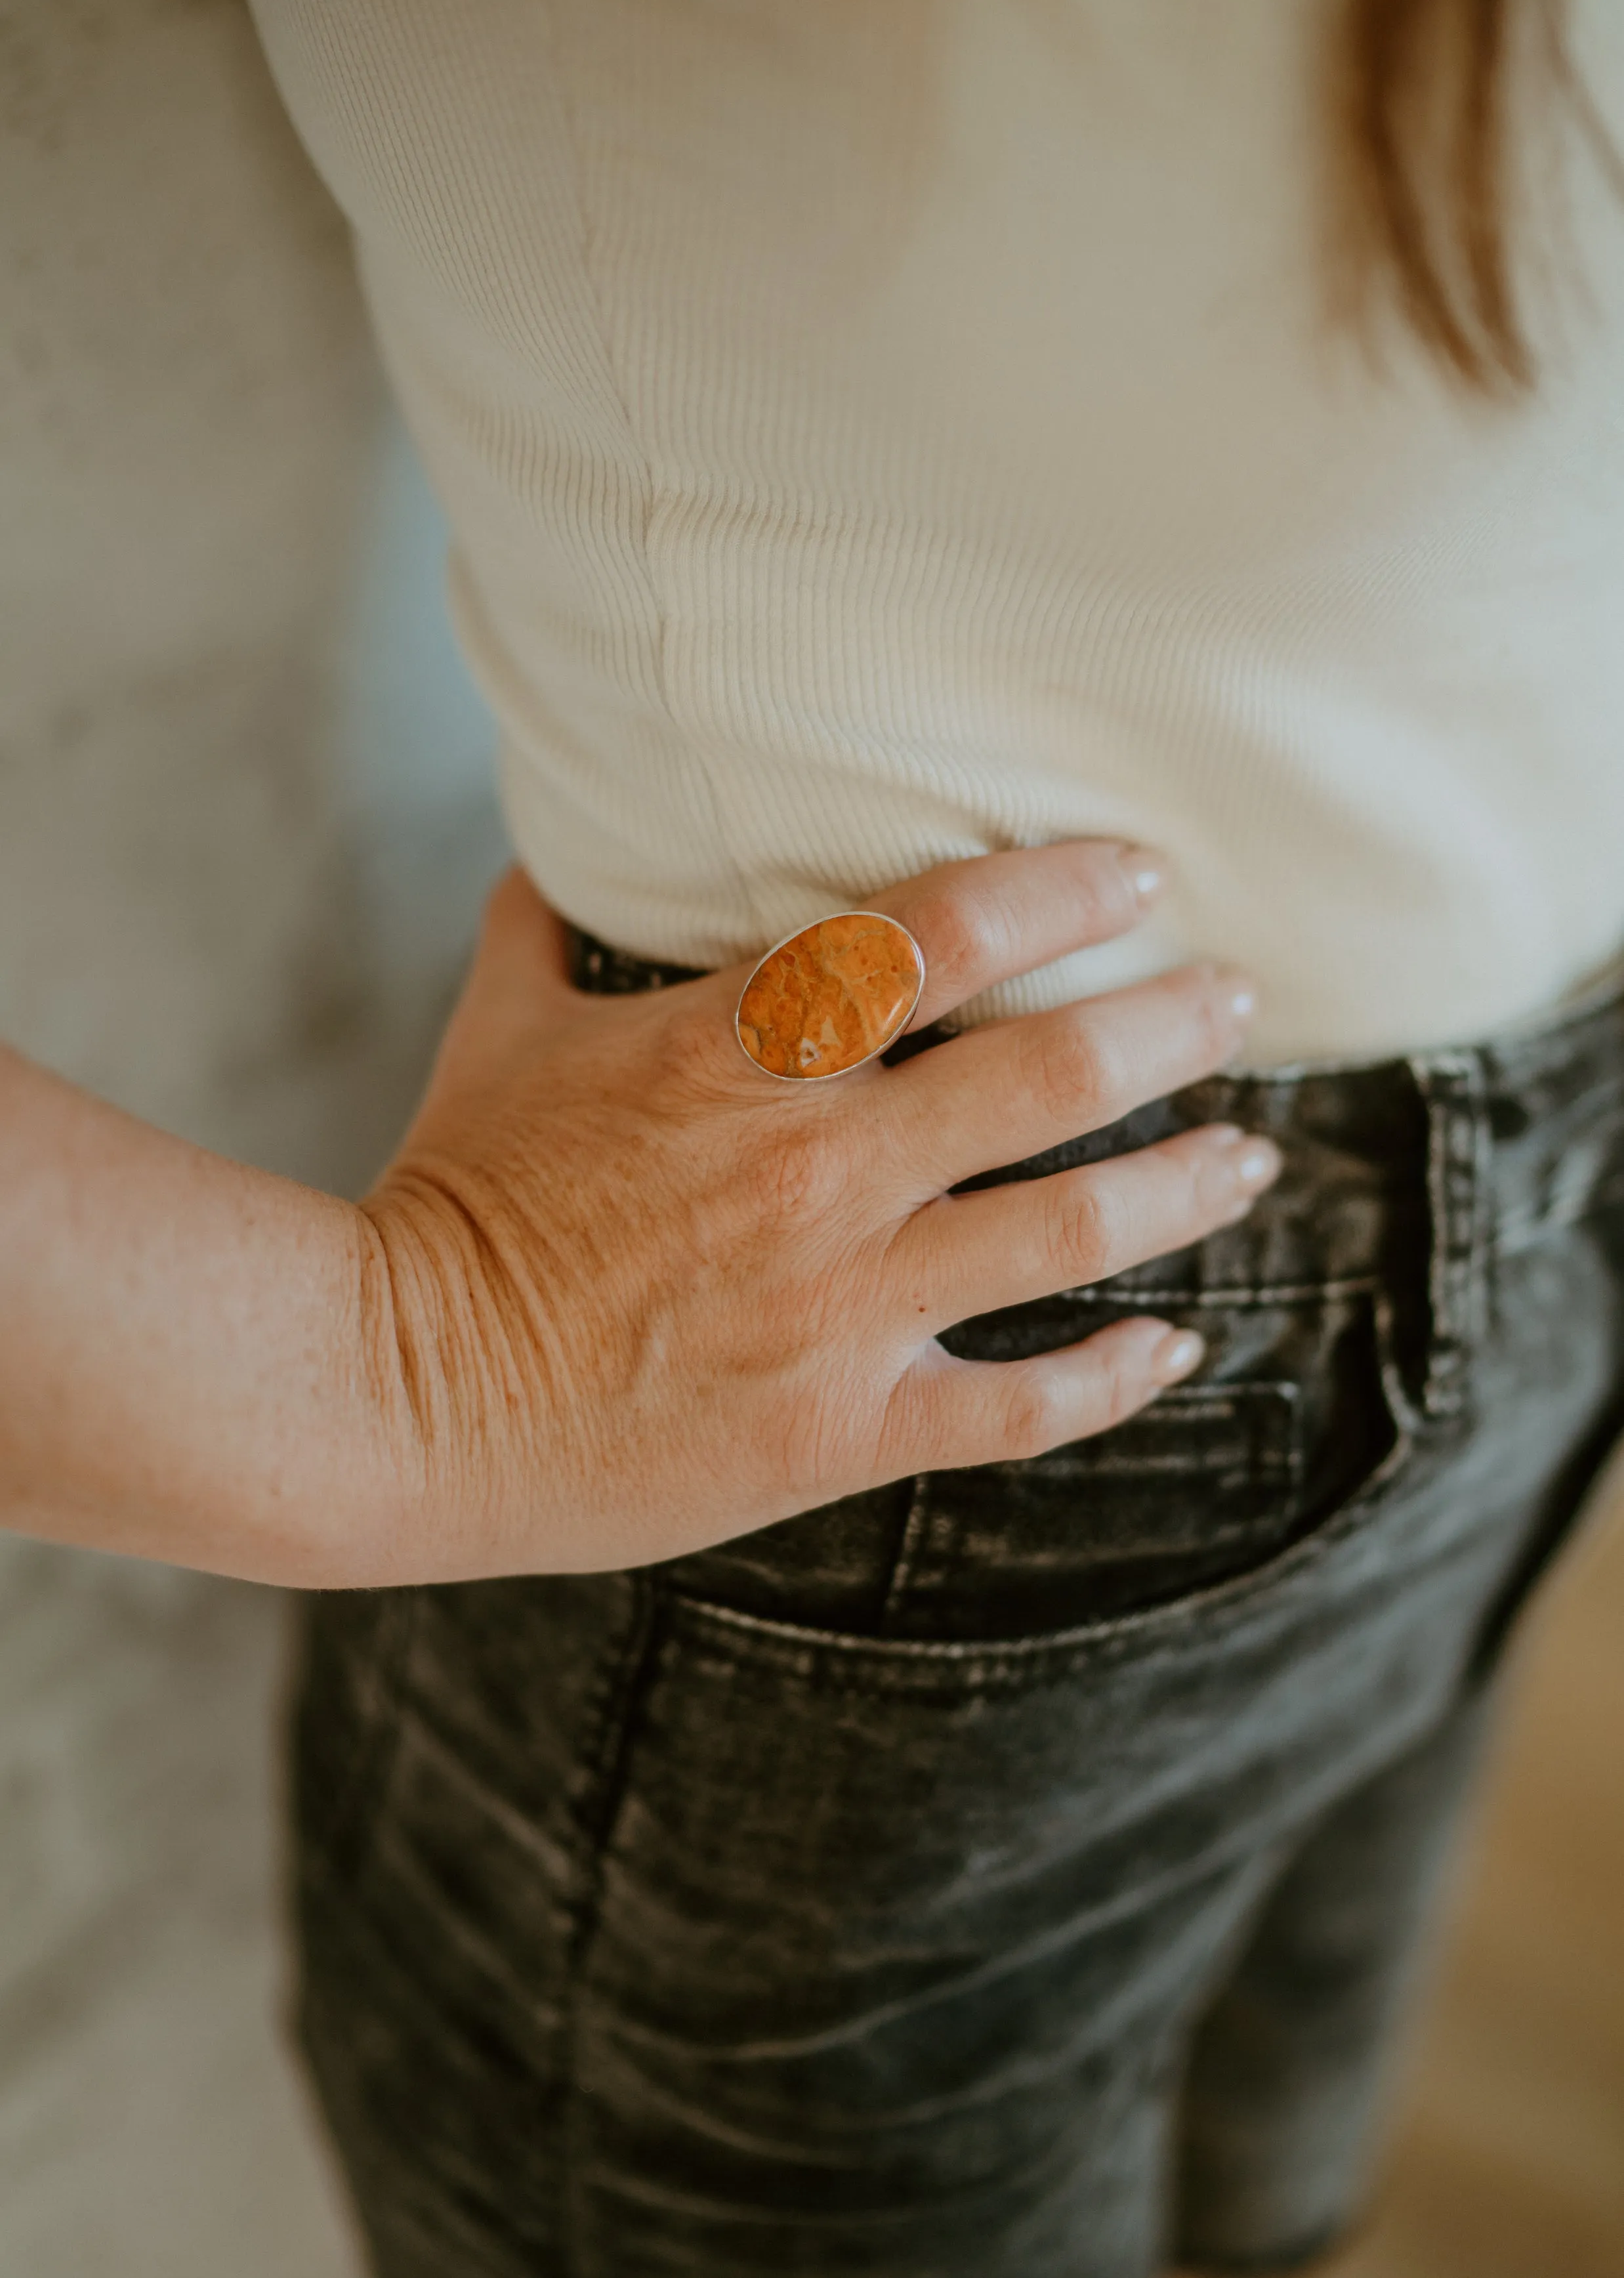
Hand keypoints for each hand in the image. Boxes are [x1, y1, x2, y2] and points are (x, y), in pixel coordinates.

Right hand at [352, 841, 1278, 1582]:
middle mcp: (817, 1170)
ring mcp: (841, 1306)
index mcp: (739, 1054)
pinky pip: (1019, 1406)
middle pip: (1048, 1076)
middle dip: (1169, 1025)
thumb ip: (545, 926)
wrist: (393, 1396)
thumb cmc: (448, 1197)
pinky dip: (1113, 1375)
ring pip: (1067, 1230)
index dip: (1063, 889)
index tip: (1139, 871)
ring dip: (1184, 1186)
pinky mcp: (841, 1430)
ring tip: (1252, 1156)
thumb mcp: (496, 1033)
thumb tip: (557, 847)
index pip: (942, 936)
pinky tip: (1174, 1345)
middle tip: (1237, 1000)